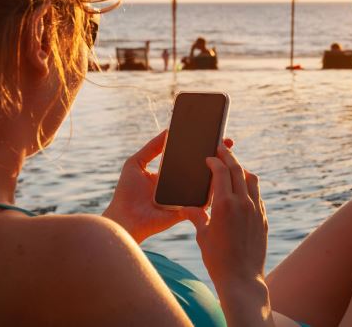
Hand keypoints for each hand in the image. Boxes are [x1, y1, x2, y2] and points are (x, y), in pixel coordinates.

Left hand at [103, 130, 233, 242]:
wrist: (124, 219)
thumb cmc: (126, 193)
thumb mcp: (135, 163)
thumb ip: (151, 148)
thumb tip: (168, 130)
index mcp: (170, 173)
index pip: (189, 157)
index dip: (201, 147)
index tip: (214, 135)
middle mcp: (180, 185)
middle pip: (201, 169)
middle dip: (216, 156)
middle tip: (227, 143)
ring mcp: (185, 198)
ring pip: (205, 183)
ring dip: (217, 171)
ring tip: (226, 157)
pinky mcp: (188, 209)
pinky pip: (203, 200)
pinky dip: (212, 190)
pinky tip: (219, 177)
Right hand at [182, 145, 272, 324]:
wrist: (242, 279)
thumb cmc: (217, 259)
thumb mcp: (202, 236)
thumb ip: (196, 216)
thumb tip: (186, 206)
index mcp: (224, 205)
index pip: (221, 171)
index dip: (214, 161)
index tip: (209, 157)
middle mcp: (243, 203)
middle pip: (238, 170)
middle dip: (228, 157)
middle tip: (222, 149)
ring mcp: (256, 210)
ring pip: (252, 180)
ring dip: (242, 170)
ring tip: (233, 167)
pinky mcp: (263, 218)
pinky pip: (257, 195)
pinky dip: (249, 187)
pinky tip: (242, 190)